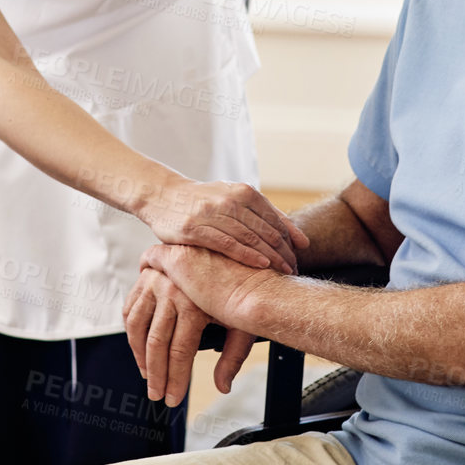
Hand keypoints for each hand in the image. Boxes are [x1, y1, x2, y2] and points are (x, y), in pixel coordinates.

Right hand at [122, 265, 257, 406]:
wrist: (228, 253)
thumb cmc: (238, 290)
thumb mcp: (241, 322)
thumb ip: (232, 357)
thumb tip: (223, 386)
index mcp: (194, 302)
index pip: (179, 352)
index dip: (175, 379)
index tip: (173, 398)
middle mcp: (170, 290)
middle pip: (156, 343)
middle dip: (156, 374)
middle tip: (157, 394)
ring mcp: (155, 282)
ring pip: (137, 328)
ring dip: (139, 356)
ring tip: (147, 374)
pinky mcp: (146, 277)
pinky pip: (130, 309)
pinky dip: (131, 332)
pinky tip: (138, 348)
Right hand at [138, 180, 309, 273]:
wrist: (163, 196)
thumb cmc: (204, 201)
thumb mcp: (235, 199)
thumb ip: (266, 215)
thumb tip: (301, 239)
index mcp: (244, 192)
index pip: (276, 220)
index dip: (291, 241)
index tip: (299, 259)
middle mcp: (231, 199)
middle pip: (267, 230)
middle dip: (284, 252)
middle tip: (294, 270)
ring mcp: (213, 213)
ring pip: (250, 237)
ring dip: (271, 257)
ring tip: (283, 272)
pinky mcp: (195, 228)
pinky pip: (227, 243)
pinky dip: (247, 254)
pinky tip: (261, 265)